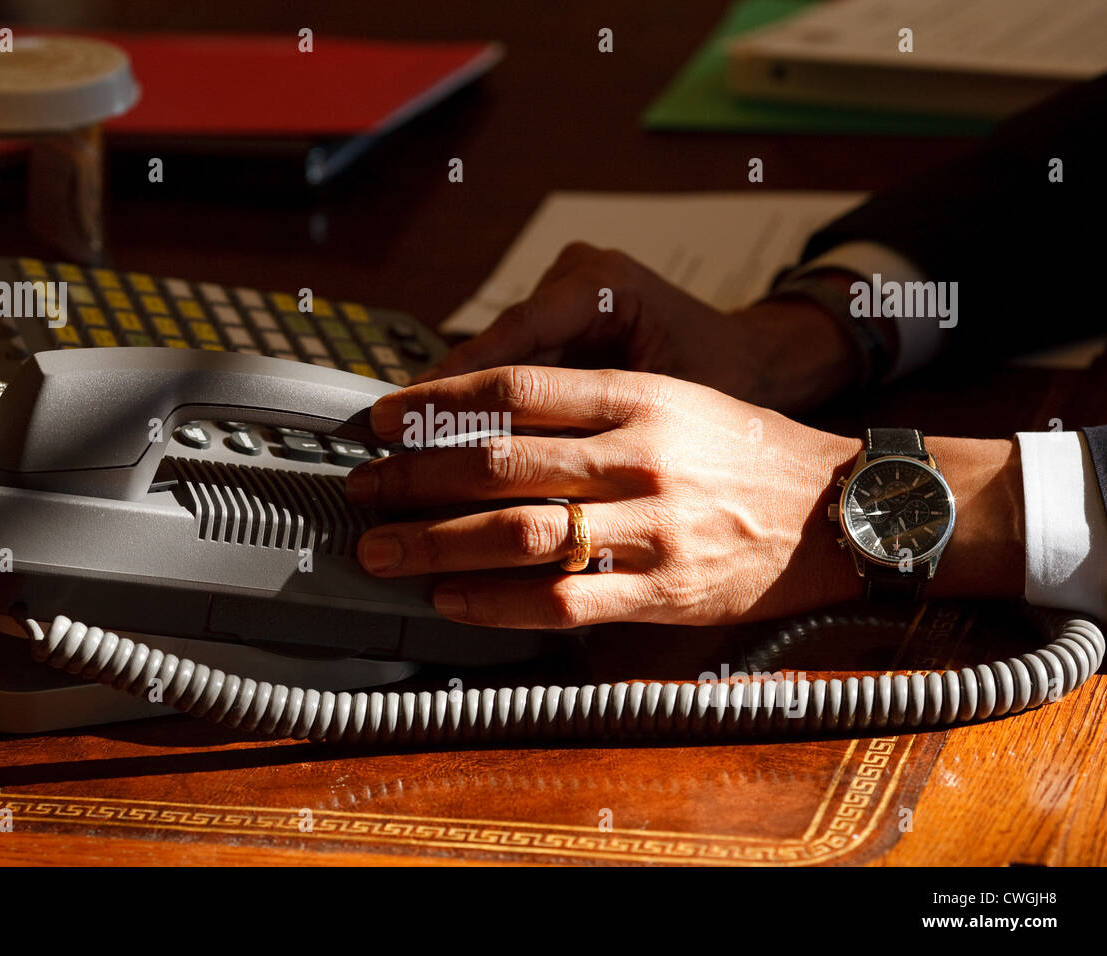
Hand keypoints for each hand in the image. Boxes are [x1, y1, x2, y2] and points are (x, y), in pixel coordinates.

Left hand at [346, 366, 1025, 628]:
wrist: (834, 508)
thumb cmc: (740, 451)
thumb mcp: (670, 400)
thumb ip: (584, 408)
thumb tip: (481, 422)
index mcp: (639, 397)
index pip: (514, 390)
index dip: (434, 404)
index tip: (381, 419)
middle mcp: (640, 456)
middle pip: (500, 462)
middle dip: (413, 477)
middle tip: (362, 488)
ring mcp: (653, 527)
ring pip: (521, 534)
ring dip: (436, 544)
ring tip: (381, 550)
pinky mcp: (664, 591)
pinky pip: (564, 601)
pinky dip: (497, 602)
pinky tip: (452, 600)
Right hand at [417, 242, 861, 411]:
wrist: (758, 359)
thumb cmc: (730, 381)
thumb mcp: (674, 408)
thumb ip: (602, 429)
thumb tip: (522, 472)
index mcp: (605, 283)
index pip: (517, 338)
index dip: (460, 386)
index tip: (413, 420)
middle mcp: (575, 278)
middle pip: (493, 348)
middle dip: (442, 403)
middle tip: (391, 444)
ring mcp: (562, 297)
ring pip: (494, 361)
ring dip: (454, 410)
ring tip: (407, 453)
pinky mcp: (556, 323)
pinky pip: (510, 371)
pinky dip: (482, 412)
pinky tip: (446, 448)